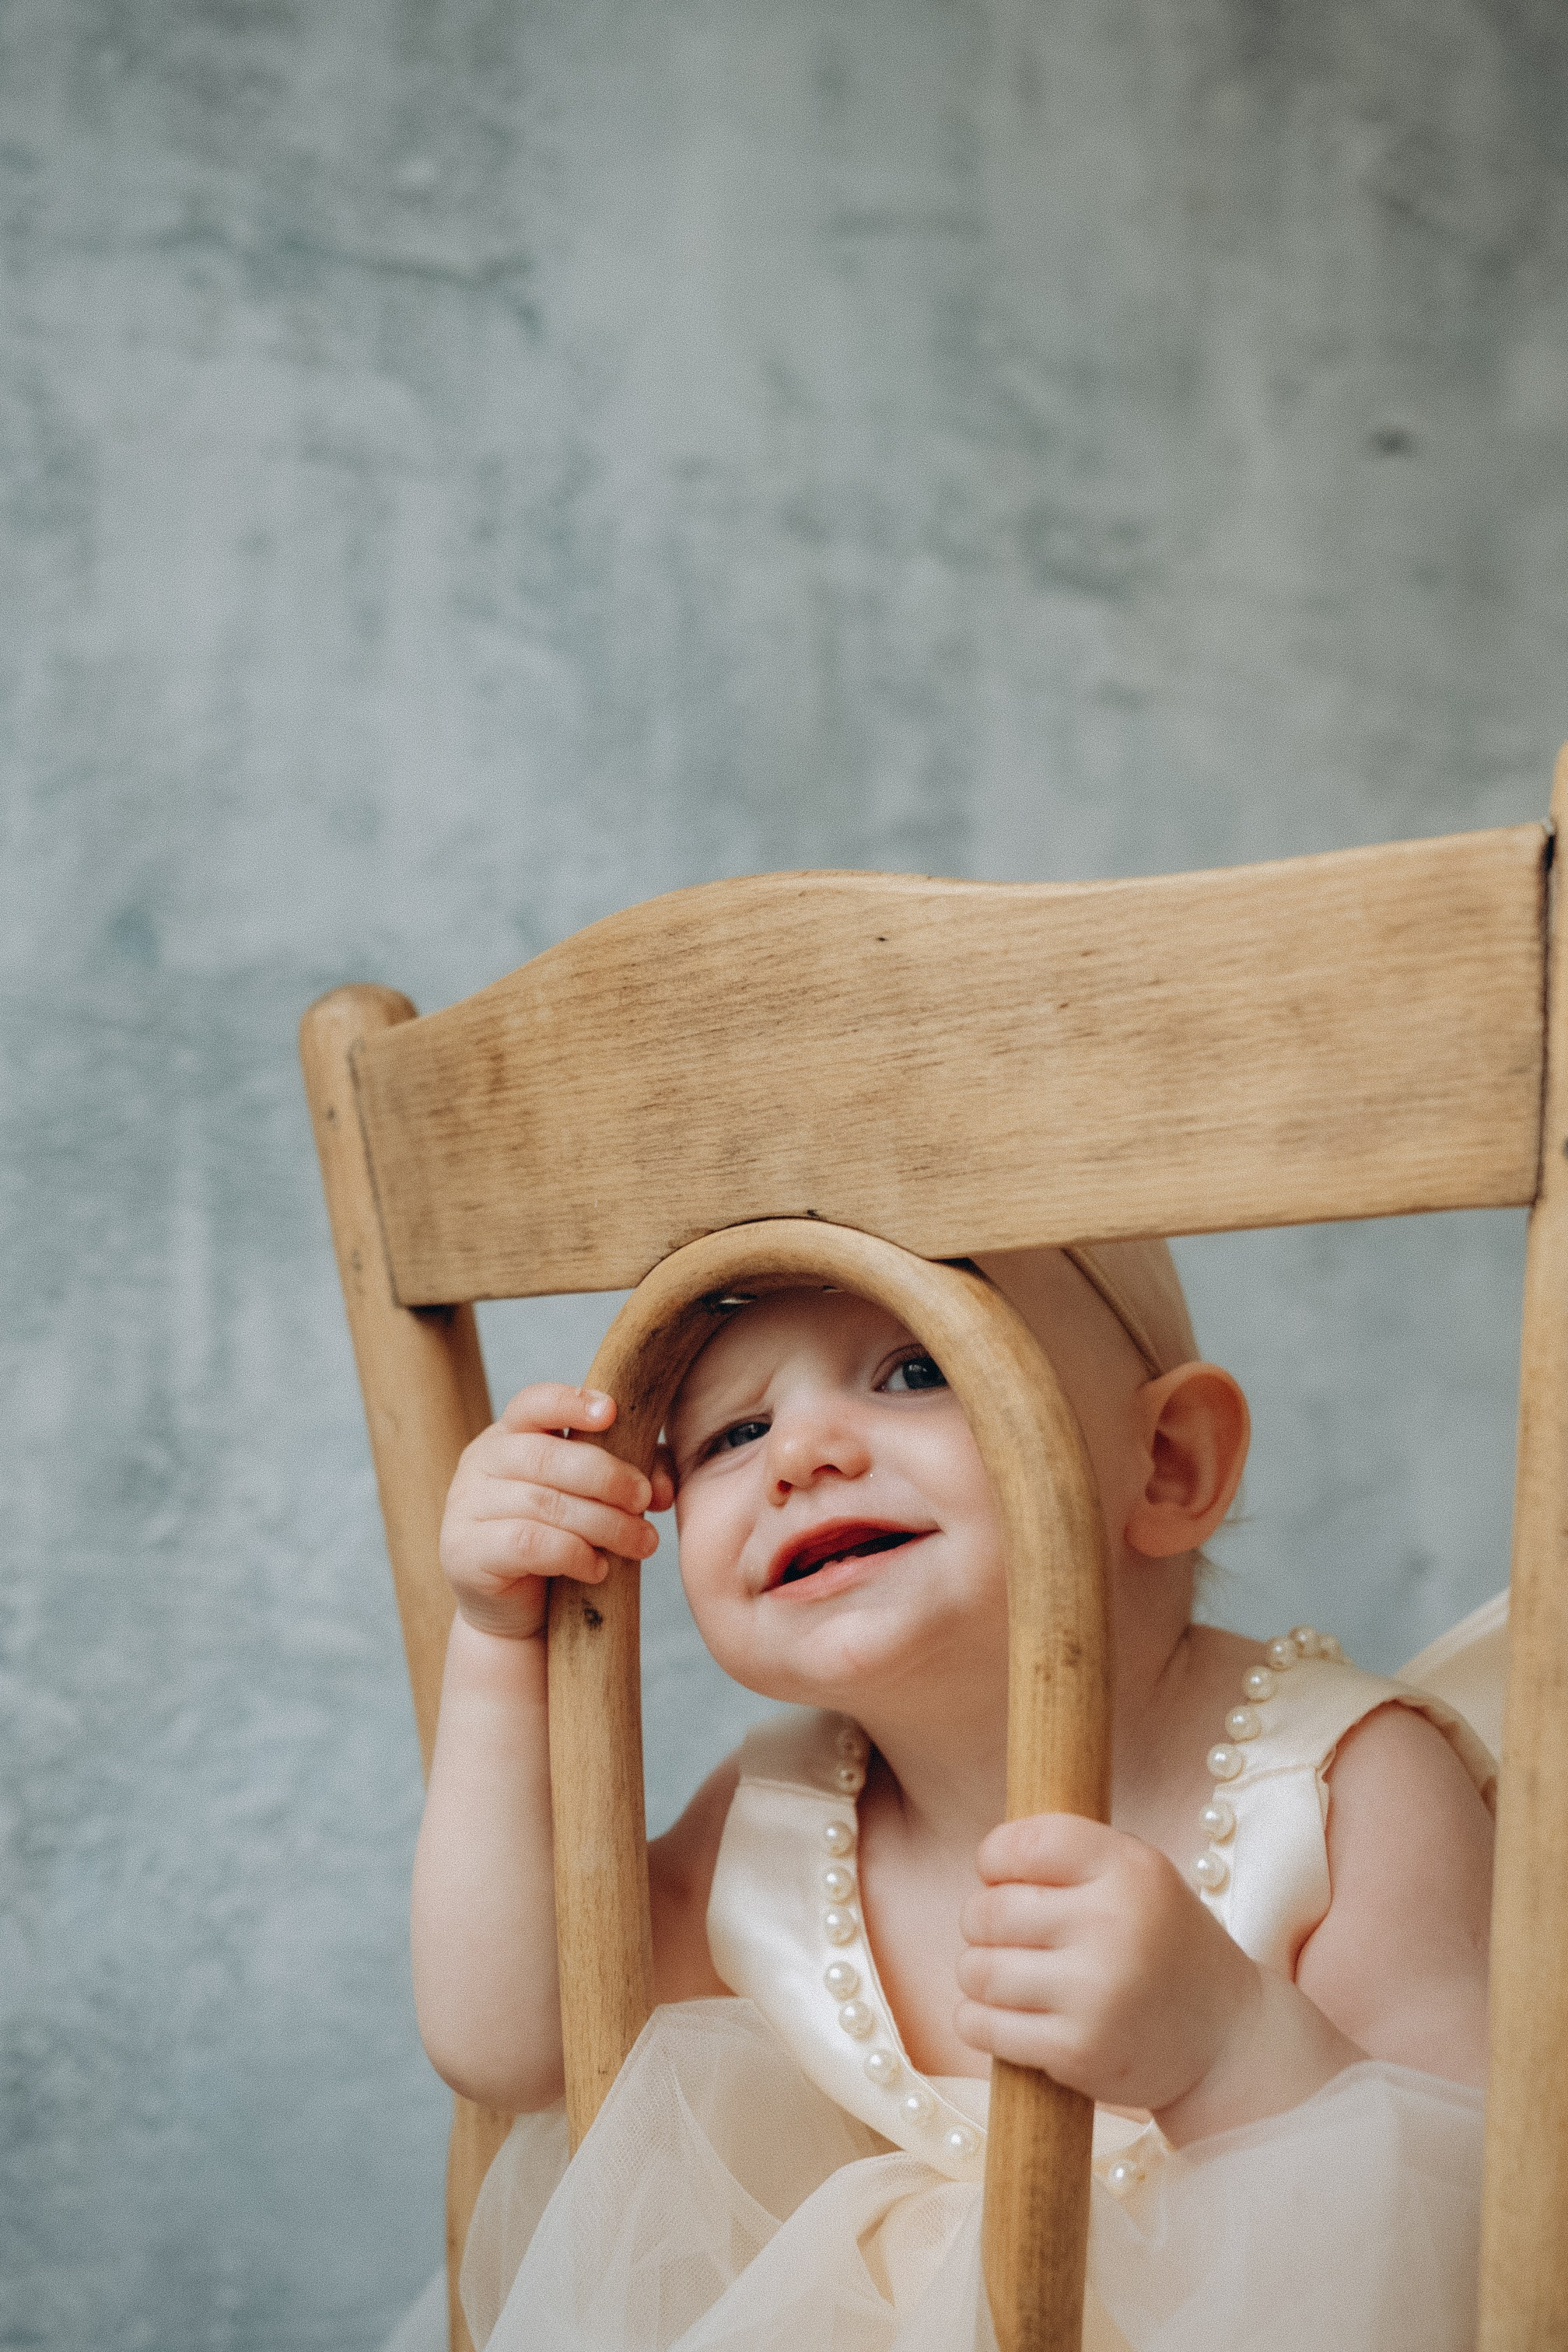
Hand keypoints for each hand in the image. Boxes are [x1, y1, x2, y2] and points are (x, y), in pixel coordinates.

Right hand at [439, 1385, 674, 1640]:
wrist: (517, 1611)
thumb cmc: (560, 1541)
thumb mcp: (594, 1500)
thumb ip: (632, 1476)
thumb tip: (663, 1487)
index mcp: (508, 1436)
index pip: (533, 1404)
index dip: (570, 1403)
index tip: (611, 1412)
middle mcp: (479, 1463)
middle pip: (546, 1455)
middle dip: (607, 1477)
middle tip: (645, 1501)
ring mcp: (465, 1507)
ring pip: (544, 1503)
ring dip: (604, 1523)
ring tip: (641, 1543)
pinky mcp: (465, 1552)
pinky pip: (527, 1543)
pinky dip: (573, 1554)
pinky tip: (598, 1568)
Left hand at [954, 1814, 1266, 2127]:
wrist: (1224, 2040)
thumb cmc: (1161, 1946)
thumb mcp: (1138, 1876)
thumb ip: (1070, 1857)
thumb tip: (985, 1862)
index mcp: (1129, 1869)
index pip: (1025, 1844)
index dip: (995, 1858)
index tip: (998, 1876)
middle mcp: (1113, 1925)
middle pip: (989, 1910)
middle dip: (981, 1921)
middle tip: (1007, 1935)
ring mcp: (1095, 1993)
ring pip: (976, 1970)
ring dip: (977, 1973)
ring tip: (1008, 1976)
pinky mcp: (1077, 2051)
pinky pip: (980, 2026)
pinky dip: (976, 2020)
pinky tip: (1003, 2016)